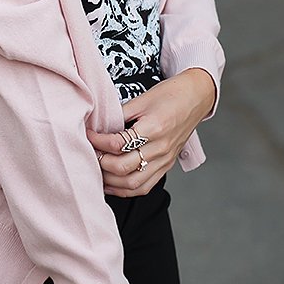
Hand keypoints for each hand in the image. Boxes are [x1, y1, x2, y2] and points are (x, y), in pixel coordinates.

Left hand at [87, 69, 215, 196]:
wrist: (196, 97)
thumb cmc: (171, 94)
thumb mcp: (142, 99)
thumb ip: (120, 115)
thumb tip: (99, 127)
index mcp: (154, 129)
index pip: (118, 144)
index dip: (98, 141)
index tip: (88, 135)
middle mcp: (160, 148)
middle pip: (123, 167)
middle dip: (101, 162)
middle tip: (90, 152)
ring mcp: (165, 160)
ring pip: (133, 183)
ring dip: (111, 181)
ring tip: (97, 170)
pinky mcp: (167, 166)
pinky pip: (144, 186)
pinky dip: (125, 189)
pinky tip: (112, 184)